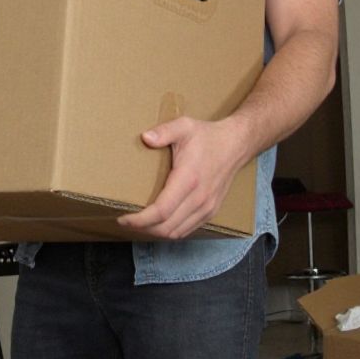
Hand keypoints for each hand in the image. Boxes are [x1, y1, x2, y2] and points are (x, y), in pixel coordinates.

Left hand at [116, 116, 246, 239]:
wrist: (236, 145)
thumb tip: (145, 138)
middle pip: (166, 227)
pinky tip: (158, 224)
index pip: (161, 211)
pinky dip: (170, 231)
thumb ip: (164, 131)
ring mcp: (206, 207)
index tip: (123, 218)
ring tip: (138, 224)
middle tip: (125, 221)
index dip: (140, 220)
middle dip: (142, 228)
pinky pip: (187, 230)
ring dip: (155, 232)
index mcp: (189, 179)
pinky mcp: (210, 211)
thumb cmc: (208, 136)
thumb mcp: (184, 126)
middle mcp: (199, 198)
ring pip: (176, 232)